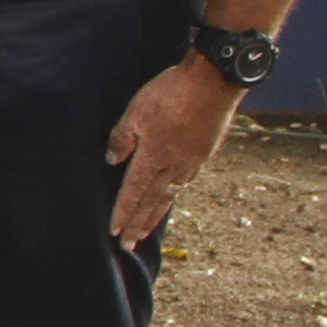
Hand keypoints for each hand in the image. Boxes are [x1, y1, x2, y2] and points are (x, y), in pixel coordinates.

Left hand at [102, 58, 243, 246]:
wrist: (214, 81)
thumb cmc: (170, 93)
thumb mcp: (135, 112)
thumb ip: (122, 138)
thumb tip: (112, 160)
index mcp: (154, 157)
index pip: (133, 192)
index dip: (123, 213)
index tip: (114, 232)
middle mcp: (174, 165)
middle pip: (153, 202)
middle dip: (138, 225)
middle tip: (127, 245)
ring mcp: (192, 161)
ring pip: (171, 195)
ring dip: (156, 215)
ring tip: (145, 231)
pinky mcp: (204, 152)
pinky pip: (186, 181)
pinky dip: (175, 195)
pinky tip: (172, 197)